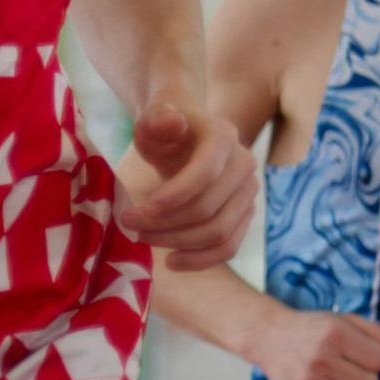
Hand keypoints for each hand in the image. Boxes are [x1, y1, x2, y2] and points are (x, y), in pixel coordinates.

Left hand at [116, 99, 258, 270]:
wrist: (187, 134)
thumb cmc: (164, 127)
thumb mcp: (151, 118)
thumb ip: (157, 119)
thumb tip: (173, 122)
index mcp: (223, 137)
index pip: (204, 174)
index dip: (171, 198)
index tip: (138, 212)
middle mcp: (244, 164)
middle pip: (208, 209)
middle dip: (166, 224)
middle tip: (131, 225)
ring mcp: (248, 192)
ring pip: (219, 233)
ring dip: (179, 243)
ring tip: (145, 239)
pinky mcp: (245, 214)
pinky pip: (229, 246)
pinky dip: (201, 260)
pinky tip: (172, 261)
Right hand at [260, 305, 379, 379]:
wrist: (270, 338)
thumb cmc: (314, 328)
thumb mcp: (346, 320)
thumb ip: (378, 334)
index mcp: (334, 333)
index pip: (379, 360)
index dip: (374, 357)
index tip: (360, 352)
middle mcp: (320, 359)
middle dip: (366, 375)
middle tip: (349, 366)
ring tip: (341, 379)